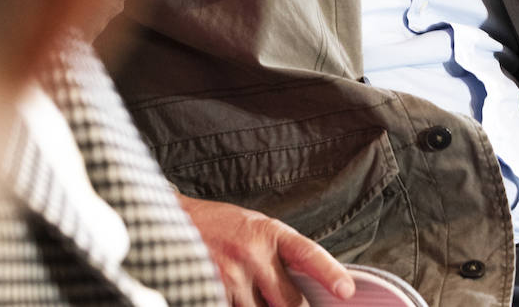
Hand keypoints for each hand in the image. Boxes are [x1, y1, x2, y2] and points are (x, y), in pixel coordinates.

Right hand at [177, 193, 353, 305]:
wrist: (173, 220)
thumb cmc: (220, 225)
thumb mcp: (256, 227)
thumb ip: (281, 256)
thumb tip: (303, 295)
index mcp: (269, 232)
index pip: (306, 253)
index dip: (329, 273)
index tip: (345, 291)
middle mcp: (252, 252)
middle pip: (289, 303)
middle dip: (286, 305)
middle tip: (272, 293)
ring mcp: (231, 275)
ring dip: (255, 306)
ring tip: (239, 283)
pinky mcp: (211, 291)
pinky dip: (235, 303)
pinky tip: (226, 289)